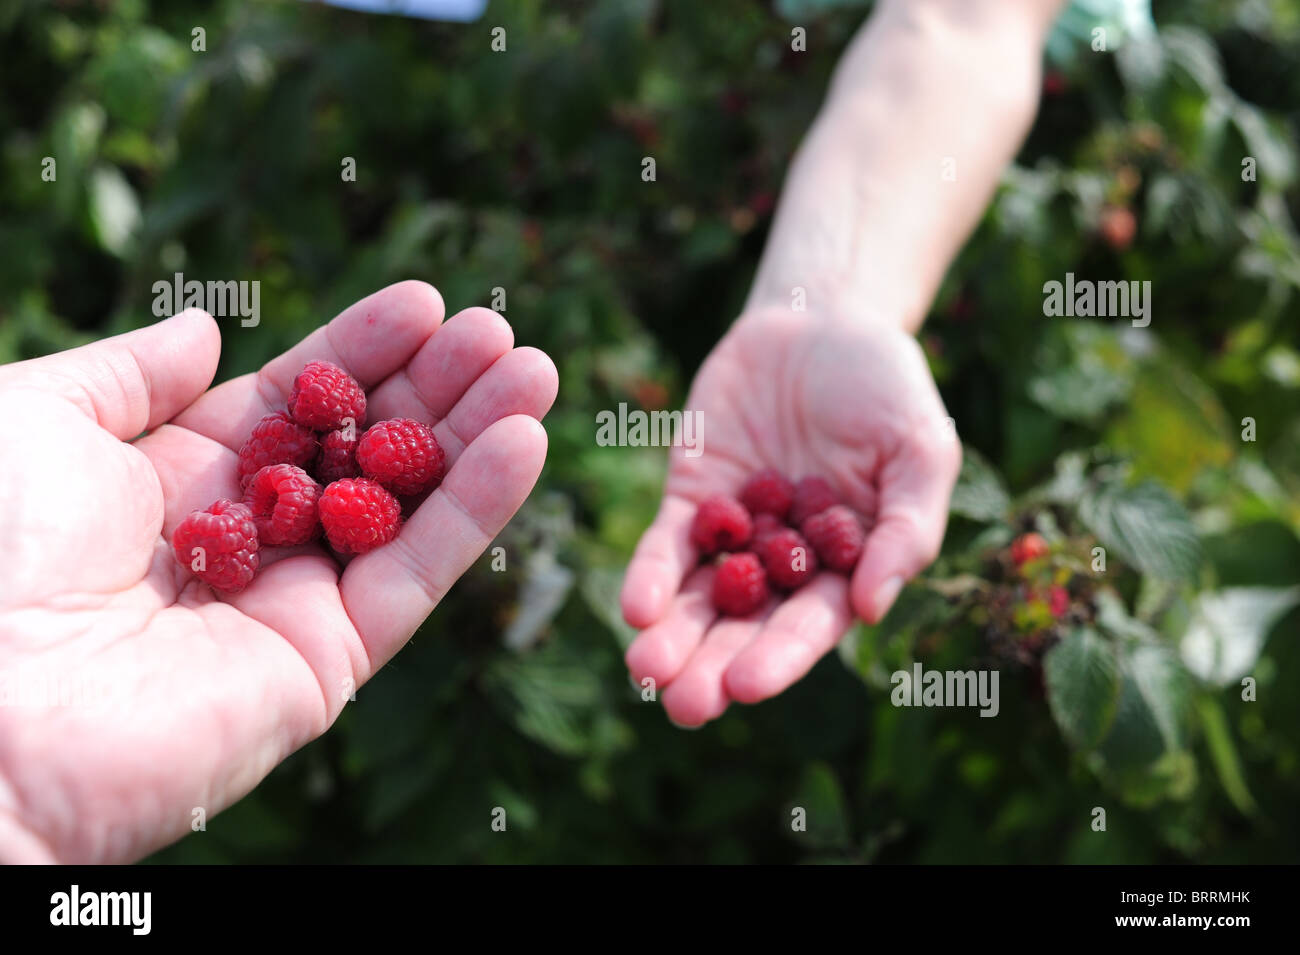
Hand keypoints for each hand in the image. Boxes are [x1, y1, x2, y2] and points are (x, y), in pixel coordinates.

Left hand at [0, 281, 556, 861]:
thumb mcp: (36, 418)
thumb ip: (130, 371)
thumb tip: (206, 331)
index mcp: (177, 478)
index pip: (296, 400)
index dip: (362, 348)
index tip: (424, 301)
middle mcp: (244, 535)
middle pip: (365, 448)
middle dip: (435, 387)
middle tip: (501, 333)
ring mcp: (291, 601)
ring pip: (407, 507)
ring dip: (477, 438)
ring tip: (534, 371)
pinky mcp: (329, 660)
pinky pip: (416, 575)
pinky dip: (476, 511)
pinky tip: (523, 442)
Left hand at [620, 306, 959, 725]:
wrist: (822, 318)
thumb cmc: (889, 388)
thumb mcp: (920, 451)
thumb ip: (906, 528)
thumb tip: (870, 609)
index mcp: (846, 566)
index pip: (811, 623)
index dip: (780, 657)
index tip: (745, 686)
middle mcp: (785, 563)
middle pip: (746, 626)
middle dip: (713, 666)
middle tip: (685, 705)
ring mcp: (735, 532)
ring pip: (698, 597)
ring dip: (672, 637)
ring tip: (645, 671)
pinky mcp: (690, 496)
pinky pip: (668, 543)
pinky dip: (651, 574)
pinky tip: (636, 607)